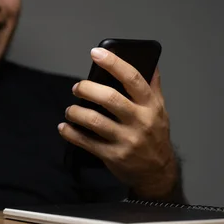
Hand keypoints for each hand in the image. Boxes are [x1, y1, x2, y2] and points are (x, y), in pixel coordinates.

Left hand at [58, 47, 177, 196]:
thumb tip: (149, 60)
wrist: (157, 172)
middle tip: (77, 88)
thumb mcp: (160, 109)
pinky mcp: (113, 156)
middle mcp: (140, 121)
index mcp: (151, 105)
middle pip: (110, 98)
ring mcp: (126, 140)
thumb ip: (152, 86)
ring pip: (94, 120)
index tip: (96, 52)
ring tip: (70, 109)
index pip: (132, 78)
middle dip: (87, 89)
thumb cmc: (155, 135)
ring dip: (75, 112)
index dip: (113, 63)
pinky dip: (70, 133)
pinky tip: (64, 127)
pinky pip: (86, 142)